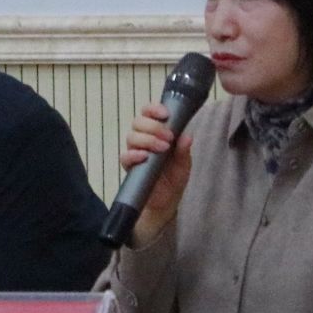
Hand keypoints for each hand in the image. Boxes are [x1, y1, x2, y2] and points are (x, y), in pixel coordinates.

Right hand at [118, 99, 193, 244]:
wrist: (165, 202)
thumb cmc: (173, 179)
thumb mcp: (184, 164)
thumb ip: (184, 150)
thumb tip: (187, 136)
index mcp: (156, 133)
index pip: (149, 113)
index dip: (153, 109)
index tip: (165, 113)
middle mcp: (143, 139)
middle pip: (138, 122)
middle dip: (153, 126)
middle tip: (168, 137)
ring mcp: (135, 152)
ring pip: (132, 136)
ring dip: (147, 139)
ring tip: (162, 148)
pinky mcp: (129, 167)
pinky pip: (125, 156)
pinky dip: (134, 154)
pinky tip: (144, 157)